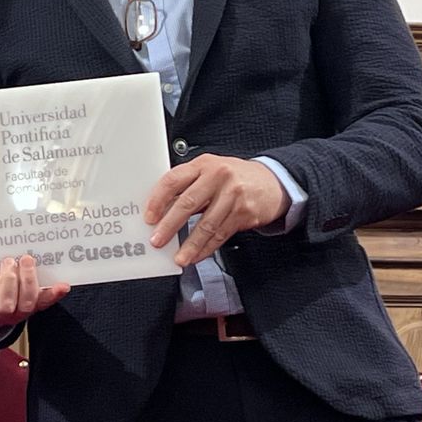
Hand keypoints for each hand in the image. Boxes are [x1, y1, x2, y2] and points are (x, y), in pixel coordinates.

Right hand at [0, 255, 69, 331]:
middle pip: (4, 306)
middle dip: (9, 281)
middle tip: (9, 261)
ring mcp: (15, 314)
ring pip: (26, 305)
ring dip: (28, 280)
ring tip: (26, 260)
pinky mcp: (32, 309)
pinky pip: (44, 303)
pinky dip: (54, 294)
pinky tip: (62, 285)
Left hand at [145, 156, 291, 266]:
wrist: (272, 182)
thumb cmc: (235, 177)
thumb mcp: (210, 171)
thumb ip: (189, 186)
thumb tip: (162, 210)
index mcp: (204, 164)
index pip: (173, 180)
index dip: (158, 200)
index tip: (149, 217)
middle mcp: (218, 176)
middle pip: (188, 203)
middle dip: (169, 225)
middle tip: (158, 239)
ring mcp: (233, 195)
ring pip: (206, 224)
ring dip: (190, 244)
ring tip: (179, 257)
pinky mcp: (244, 213)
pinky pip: (221, 234)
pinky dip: (206, 248)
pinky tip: (197, 255)